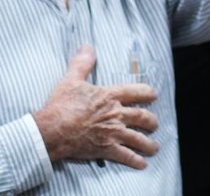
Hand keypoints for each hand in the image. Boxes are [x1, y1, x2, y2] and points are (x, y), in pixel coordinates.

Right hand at [33, 44, 159, 167]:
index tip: (154, 94)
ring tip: (154, 147)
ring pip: (138, 138)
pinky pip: (126, 156)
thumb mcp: (71, 79)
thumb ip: (82, 63)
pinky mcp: (107, 149)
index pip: (134, 92)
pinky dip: (136, 160)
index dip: (146, 92)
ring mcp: (113, 132)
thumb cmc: (62, 105)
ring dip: (148, 143)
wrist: (53, 130)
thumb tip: (87, 46)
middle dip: (151, 121)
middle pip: (141, 116)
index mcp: (109, 96)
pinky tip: (142, 163)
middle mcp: (116, 114)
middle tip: (155, 123)